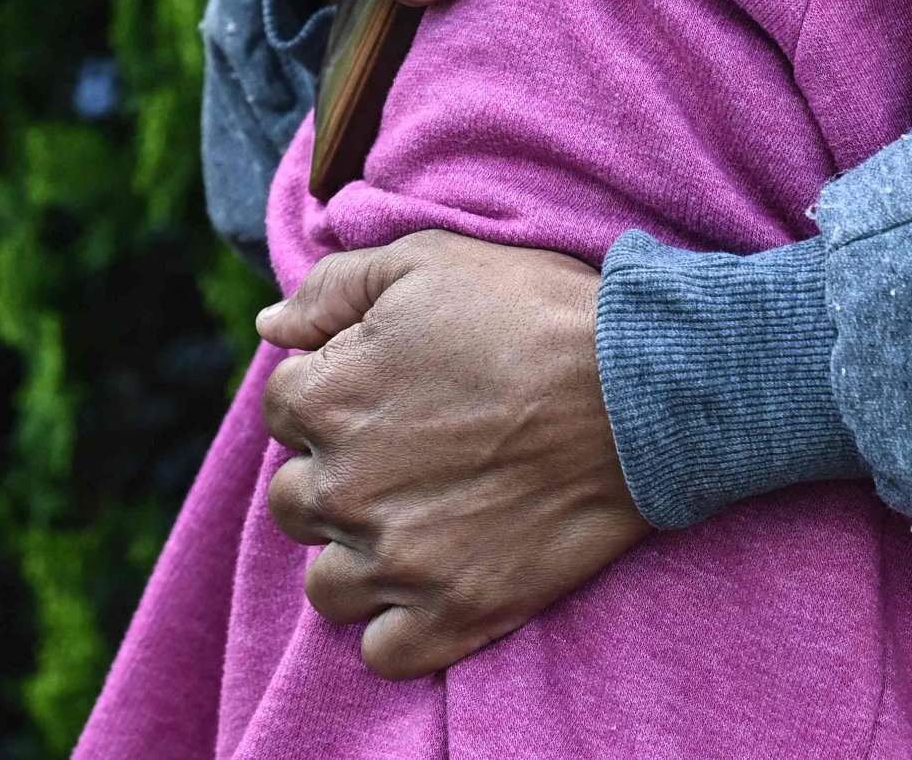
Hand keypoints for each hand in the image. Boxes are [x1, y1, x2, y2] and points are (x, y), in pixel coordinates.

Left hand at [255, 232, 646, 675]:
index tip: (393, 389)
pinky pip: (384, 651)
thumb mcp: (428, 260)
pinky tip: (437, 583)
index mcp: (326, 399)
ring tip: (420, 522)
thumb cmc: (535, 312)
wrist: (643, 387)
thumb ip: (332, 287)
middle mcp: (344, 487)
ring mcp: (397, 559)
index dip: (337, 390)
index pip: (283, 407)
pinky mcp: (454, 612)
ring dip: (359, 556)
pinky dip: (400, 627)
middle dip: (339, 474)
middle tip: (411, 453)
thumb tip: (269, 324)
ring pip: (328, 583)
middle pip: (294, 499)